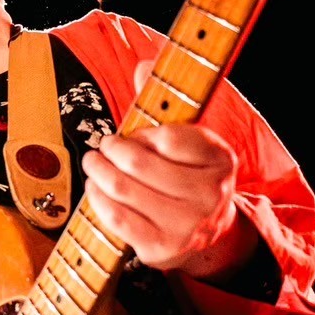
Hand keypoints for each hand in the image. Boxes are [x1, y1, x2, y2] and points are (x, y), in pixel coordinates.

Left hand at [81, 60, 249, 277]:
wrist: (206, 231)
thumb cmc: (189, 173)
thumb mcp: (188, 137)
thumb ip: (165, 100)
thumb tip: (143, 65)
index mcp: (221, 159)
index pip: (170, 137)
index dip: (144, 132)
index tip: (136, 133)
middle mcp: (210, 194)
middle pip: (142, 163)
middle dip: (112, 149)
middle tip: (103, 145)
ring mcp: (187, 225)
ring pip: (124, 190)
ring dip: (98, 172)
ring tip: (93, 162)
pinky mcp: (162, 249)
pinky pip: (118, 219)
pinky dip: (98, 199)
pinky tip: (95, 189)